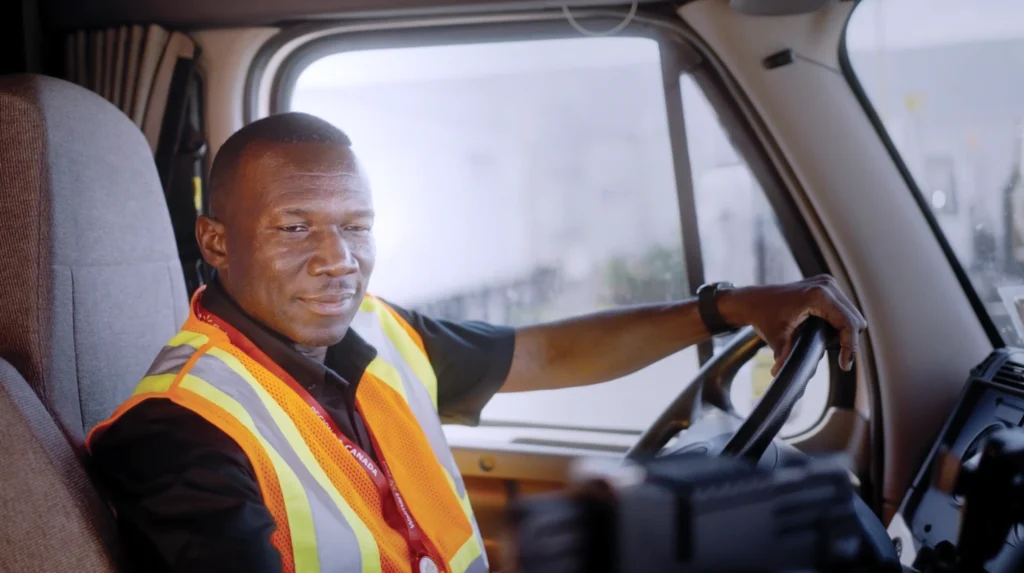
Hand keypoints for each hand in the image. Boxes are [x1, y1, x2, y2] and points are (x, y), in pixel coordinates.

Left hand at [718, 275, 866, 375]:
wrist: (754, 301)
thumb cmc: (764, 317)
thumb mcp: (777, 340)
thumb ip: (785, 358)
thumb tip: (782, 377)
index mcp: (817, 295)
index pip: (848, 323)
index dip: (850, 347)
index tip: (844, 365)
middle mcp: (827, 285)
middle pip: (855, 320)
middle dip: (846, 340)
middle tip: (827, 353)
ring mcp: (828, 283)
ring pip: (852, 315)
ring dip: (843, 332)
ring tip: (820, 341)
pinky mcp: (827, 286)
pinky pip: (844, 309)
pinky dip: (838, 323)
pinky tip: (821, 331)